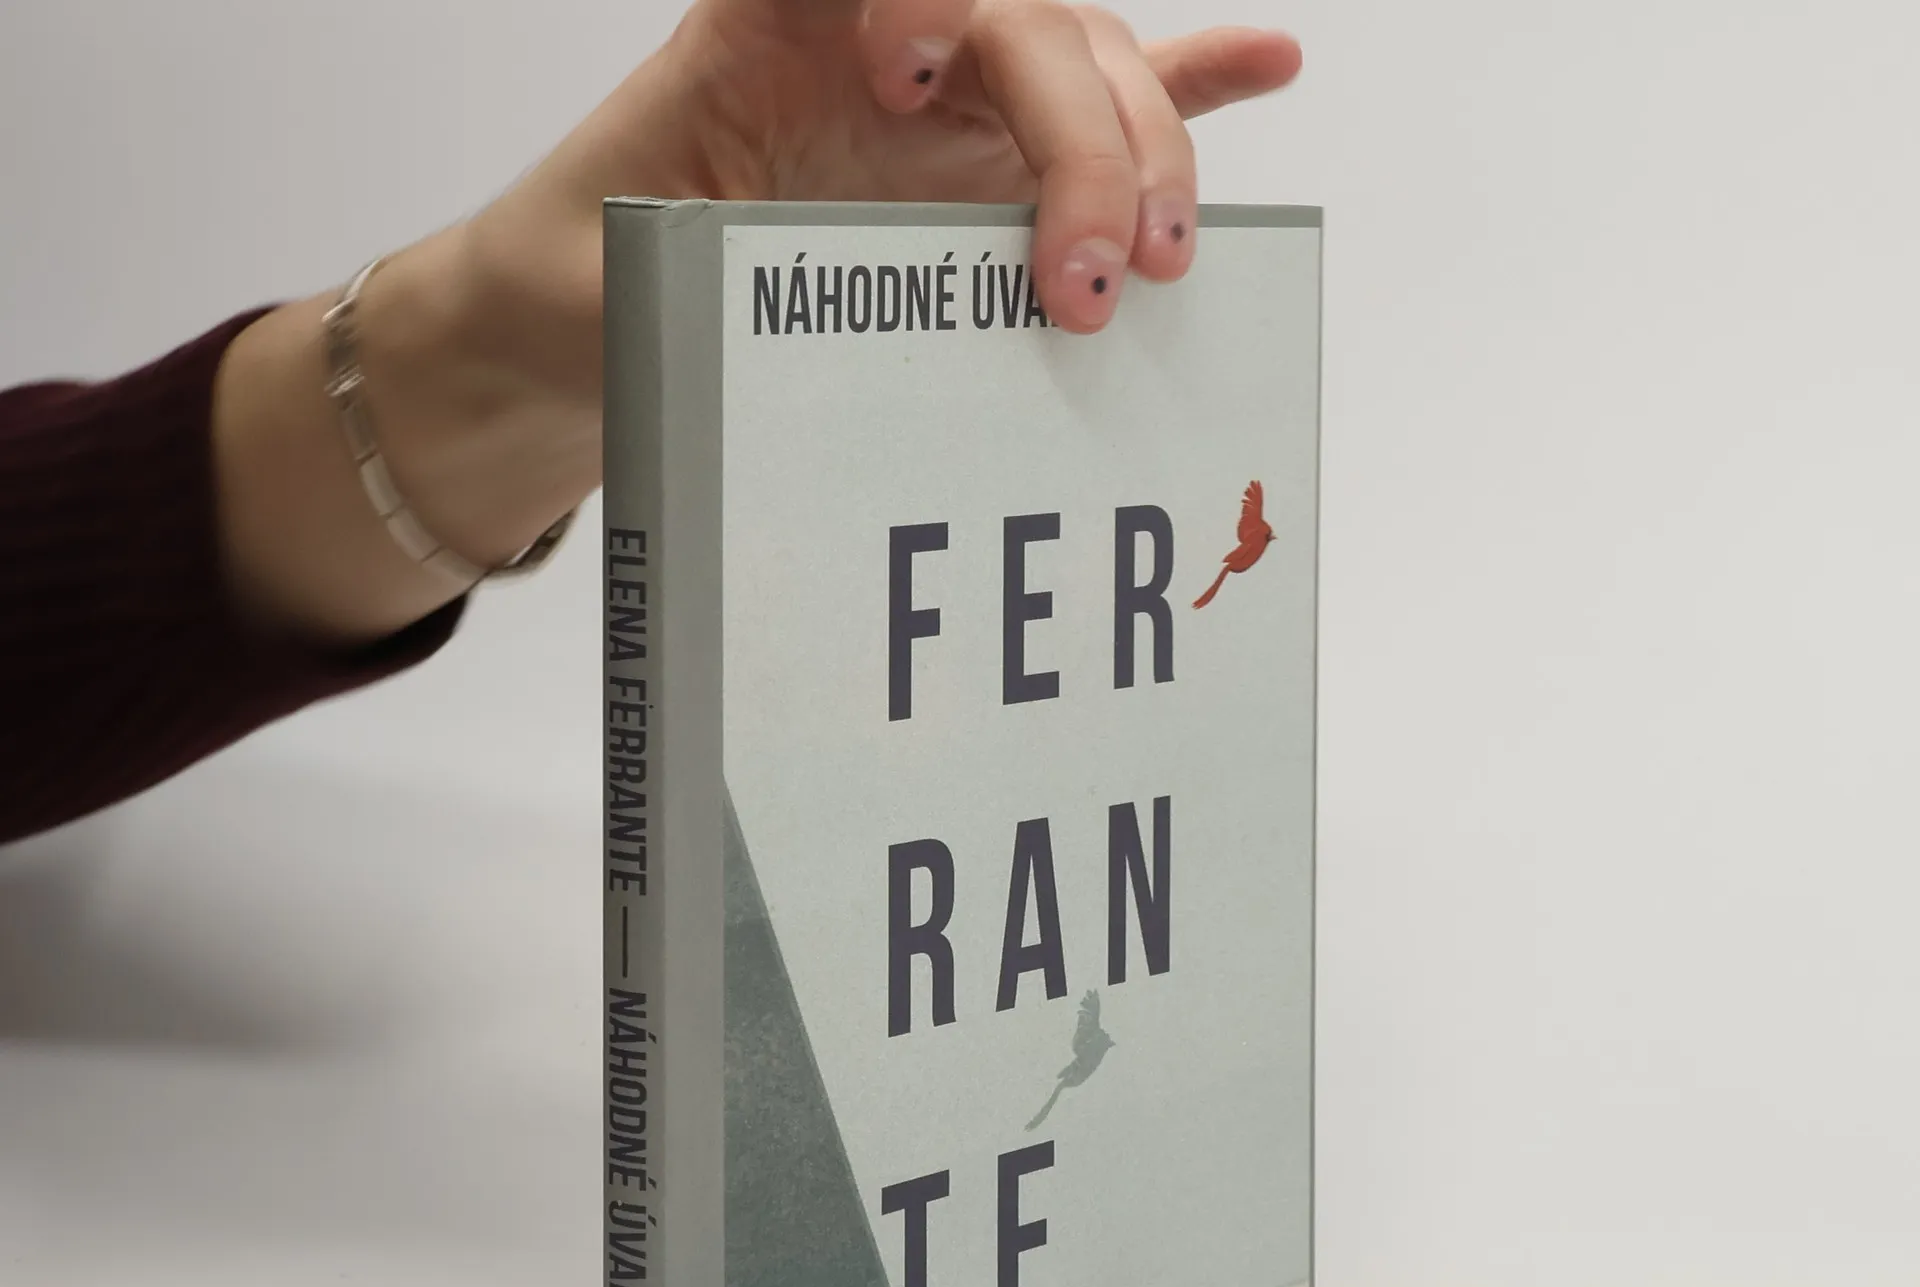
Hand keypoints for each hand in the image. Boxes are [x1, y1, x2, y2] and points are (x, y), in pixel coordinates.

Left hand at [213, 3, 1300, 641]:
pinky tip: (1266, 68)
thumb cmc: (583, 284)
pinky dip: (1190, 87)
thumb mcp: (595, 276)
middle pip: (1033, 33)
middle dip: (1083, 141)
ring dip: (1144, 158)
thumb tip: (738, 278)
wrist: (579, 320)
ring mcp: (947, 101)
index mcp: (772, 25)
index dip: (935, 2)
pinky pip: (1110, 105)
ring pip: (1089, 75)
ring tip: (1161, 264)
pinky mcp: (980, 167)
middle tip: (1088, 283)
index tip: (908, 78)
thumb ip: (653, 267)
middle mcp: (881, 44)